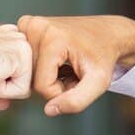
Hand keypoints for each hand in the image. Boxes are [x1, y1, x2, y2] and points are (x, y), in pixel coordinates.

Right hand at [0, 23, 31, 109]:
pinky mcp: (22, 54)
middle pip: (21, 79)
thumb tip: (6, 104)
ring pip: (22, 85)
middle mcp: (12, 35)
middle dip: (0, 87)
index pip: (13, 71)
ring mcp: (18, 43)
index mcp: (0, 36)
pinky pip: (21, 90)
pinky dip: (1, 91)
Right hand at [17, 14, 134, 115]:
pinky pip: (26, 60)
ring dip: (47, 75)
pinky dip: (41, 65)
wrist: (108, 33)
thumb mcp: (98, 82)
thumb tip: (49, 110)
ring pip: (28, 71)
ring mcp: (29, 24)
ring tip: (66, 64)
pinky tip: (57, 57)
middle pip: (32, 78)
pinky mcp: (27, 25)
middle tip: (72, 71)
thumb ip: (77, 101)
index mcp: (51, 39)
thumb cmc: (104, 56)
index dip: (60, 91)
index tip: (77, 79)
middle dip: (53, 83)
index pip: (42, 86)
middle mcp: (36, 27)